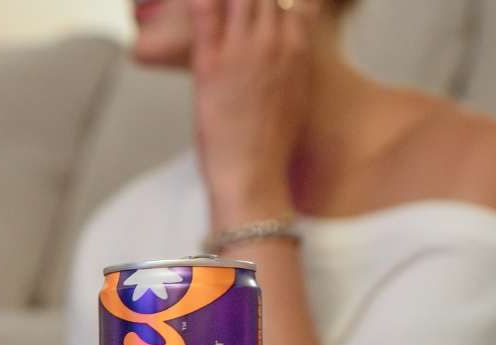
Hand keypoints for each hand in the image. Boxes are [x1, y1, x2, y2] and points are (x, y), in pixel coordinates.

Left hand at [189, 0, 319, 224]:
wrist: (253, 175)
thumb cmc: (272, 144)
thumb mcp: (297, 93)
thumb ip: (291, 59)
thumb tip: (285, 47)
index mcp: (298, 47)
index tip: (267, 4)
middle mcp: (274, 41)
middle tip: (240, 8)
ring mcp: (243, 50)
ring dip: (233, 0)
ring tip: (224, 10)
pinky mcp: (210, 63)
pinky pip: (205, 11)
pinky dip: (200, 0)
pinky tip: (196, 0)